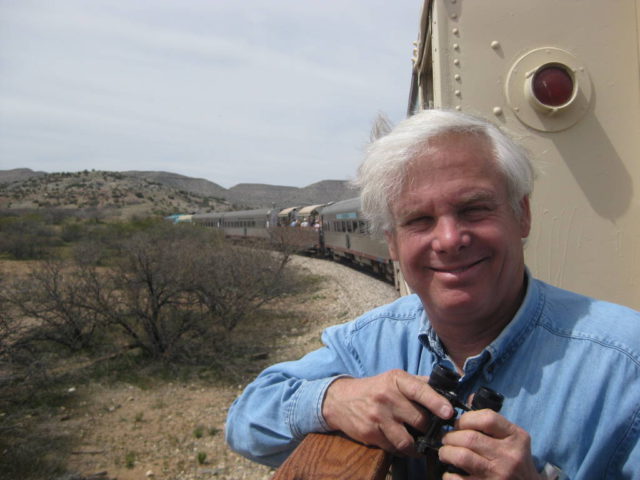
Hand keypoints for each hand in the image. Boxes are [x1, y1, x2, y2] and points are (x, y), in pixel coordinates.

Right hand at [321, 369, 453, 455]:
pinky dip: (401, 449)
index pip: (420, 390)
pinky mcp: (370, 432)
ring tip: (421, 445)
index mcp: (396, 380)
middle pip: (419, 419)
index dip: (436, 402)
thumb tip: (446, 390)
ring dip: (417, 446)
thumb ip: (418, 383)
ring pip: (407, 440)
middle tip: (435, 433)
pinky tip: (401, 444)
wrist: (340, 400)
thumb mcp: (393, 379)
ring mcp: (377, 416)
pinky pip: (393, 447)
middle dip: (430, 429)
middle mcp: (387, 396)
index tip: (449, 413)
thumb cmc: (375, 389)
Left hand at [439, 409, 542, 479]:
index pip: (487, 418)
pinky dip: (448, 475)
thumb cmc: (516, 460)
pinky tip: (450, 472)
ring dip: (446, 452)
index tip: (458, 424)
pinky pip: (459, 479)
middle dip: (451, 436)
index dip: (466, 418)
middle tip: (446, 439)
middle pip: (470, 438)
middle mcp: (509, 455)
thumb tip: (468, 398)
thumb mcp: (512, 438)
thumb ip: (492, 420)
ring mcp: (499, 474)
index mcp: (516, 437)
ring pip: (462, 457)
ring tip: (445, 452)